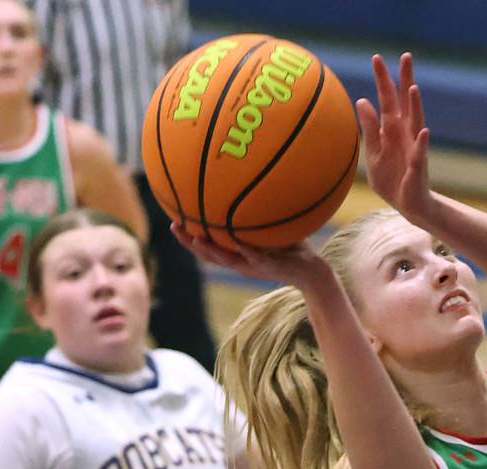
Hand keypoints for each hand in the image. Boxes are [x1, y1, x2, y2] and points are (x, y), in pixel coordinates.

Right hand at [171, 222, 331, 291]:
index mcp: (237, 253)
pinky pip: (256, 258)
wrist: (312, 272)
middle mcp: (241, 261)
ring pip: (226, 260)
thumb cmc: (292, 247)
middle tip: (174, 227)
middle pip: (209, 254)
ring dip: (210, 250)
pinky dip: (246, 251)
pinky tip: (238, 242)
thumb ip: (261, 208)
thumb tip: (253, 178)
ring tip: (195, 238)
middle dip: (190, 242)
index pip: (208, 245)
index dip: (189, 236)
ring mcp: (254, 266)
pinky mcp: (271, 268)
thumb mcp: (273, 225)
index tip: (173, 220)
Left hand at [355, 53, 431, 218]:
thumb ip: (370, 128)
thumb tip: (361, 100)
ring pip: (416, 122)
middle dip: (405, 80)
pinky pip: (420, 153)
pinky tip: (424, 131)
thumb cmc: (390, 177)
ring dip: (415, 106)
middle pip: (405, 102)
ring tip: (413, 88)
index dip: (383, 79)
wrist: (407, 204)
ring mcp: (414, 148)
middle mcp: (405, 133)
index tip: (377, 57)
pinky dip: (422, 143)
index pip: (388, 99)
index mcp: (392, 128)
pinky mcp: (418, 167)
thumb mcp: (373, 152)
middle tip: (406, 56)